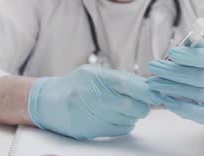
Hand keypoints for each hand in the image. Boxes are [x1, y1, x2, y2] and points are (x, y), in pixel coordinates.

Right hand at [28, 65, 162, 138]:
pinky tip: (112, 116)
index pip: (131, 85)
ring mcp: (92, 116)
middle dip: (143, 106)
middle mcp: (94, 97)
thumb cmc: (74, 85)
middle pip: (134, 107)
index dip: (148, 91)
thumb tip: (146, 85)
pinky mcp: (91, 131)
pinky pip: (120, 130)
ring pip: (129, 120)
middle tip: (141, 102)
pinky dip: (123, 124)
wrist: (47, 103)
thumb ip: (120, 78)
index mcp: (97, 78)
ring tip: (119, 107)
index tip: (157, 93)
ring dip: (132, 115)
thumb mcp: (94, 73)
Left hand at [147, 45, 203, 130]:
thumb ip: (200, 52)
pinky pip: (201, 114)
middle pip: (201, 77)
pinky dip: (182, 107)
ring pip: (198, 95)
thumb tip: (183, 42)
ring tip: (154, 83)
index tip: (171, 52)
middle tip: (153, 67)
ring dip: (172, 88)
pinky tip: (167, 100)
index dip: (191, 56)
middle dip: (173, 72)